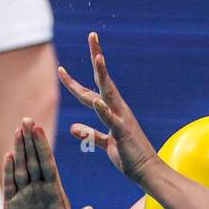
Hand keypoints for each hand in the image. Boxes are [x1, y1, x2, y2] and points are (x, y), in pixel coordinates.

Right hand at [3, 117, 93, 208]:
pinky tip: (8, 156)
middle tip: (26, 120)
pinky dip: (8, 171)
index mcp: (54, 190)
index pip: (48, 164)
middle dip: (30, 141)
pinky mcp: (11, 205)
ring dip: (19, 150)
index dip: (43, 147)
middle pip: (33, 160)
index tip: (40, 129)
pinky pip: (10, 185)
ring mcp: (24, 195)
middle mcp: (38, 189)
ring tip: (17, 132)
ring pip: (21, 168)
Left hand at [59, 32, 159, 181]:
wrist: (148, 171)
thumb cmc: (128, 157)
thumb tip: (73, 127)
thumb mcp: (105, 144)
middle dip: (97, 57)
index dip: (74, 81)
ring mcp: (121, 119)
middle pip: (102, 80)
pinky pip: (111, 120)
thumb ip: (90, 134)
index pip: (91, 90)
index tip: (60, 68)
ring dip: (104, 75)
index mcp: (111, 111)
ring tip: (99, 58)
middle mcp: (117, 109)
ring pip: (109, 93)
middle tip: (92, 36)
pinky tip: (97, 101)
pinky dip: (103, 111)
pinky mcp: (123, 133)